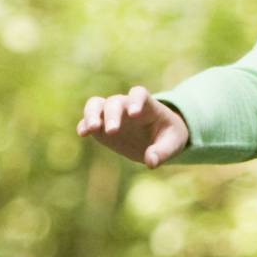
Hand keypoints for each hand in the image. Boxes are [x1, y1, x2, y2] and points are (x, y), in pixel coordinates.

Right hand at [75, 85, 189, 166]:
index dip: (136, 101)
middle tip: (113, 131)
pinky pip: (88, 121)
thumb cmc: (168, 136)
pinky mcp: (101, 126)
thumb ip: (162, 152)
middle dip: (112, 115)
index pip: (139, 94)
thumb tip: (150, 162)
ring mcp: (111, 114)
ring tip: (90, 129)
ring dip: (91, 114)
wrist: (156, 137)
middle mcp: (126, 105)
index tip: (135, 114)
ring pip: (96, 104)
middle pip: (114, 102)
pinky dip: (84, 125)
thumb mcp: (173, 143)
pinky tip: (83, 133)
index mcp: (147, 105)